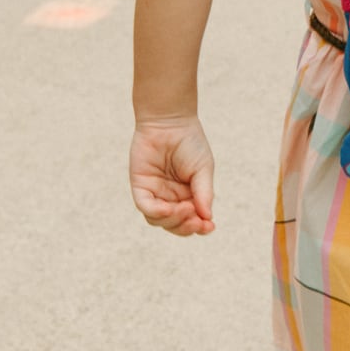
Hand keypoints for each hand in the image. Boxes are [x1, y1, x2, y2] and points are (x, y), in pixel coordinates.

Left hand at [129, 118, 215, 235]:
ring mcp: (155, 193)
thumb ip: (204, 193)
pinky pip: (145, 206)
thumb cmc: (190, 143)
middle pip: (174, 225)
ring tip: (186, 209)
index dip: (199, 228)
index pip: (191, 220)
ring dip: (173, 221)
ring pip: (159, 220)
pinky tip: (169, 208)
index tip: (209, 227)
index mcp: (188, 195)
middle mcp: (170, 197)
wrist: (170, 122)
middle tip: (197, 221)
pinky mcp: (140, 186)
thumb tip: (208, 217)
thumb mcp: (203, 169)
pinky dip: (157, 212)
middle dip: (186, 227)